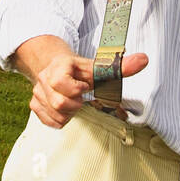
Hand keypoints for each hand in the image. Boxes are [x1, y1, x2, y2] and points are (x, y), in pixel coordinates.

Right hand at [29, 50, 147, 128]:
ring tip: (74, 102)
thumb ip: (120, 66)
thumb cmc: (80, 69)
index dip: (76, 89)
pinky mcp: (35, 104)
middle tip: (81, 98)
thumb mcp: (98, 66)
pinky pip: (49, 121)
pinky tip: (66, 110)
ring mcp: (37, 92)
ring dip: (69, 113)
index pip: (62, 83)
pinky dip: (60, 119)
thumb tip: (144, 59)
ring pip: (54, 114)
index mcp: (60, 66)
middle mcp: (45, 78)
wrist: (56, 66)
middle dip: (75, 104)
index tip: (84, 87)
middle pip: (59, 103)